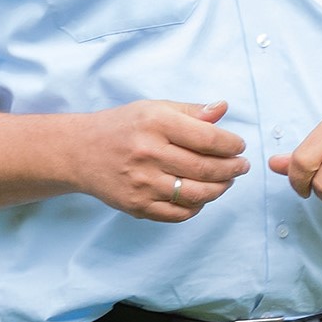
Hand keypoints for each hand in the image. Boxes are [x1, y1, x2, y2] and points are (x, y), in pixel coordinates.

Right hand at [77, 100, 249, 222]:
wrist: (79, 152)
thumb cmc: (123, 126)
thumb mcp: (155, 108)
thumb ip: (192, 111)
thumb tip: (224, 109)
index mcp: (155, 124)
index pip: (208, 138)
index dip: (231, 145)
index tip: (239, 146)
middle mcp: (147, 154)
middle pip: (205, 168)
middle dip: (232, 169)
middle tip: (242, 166)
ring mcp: (141, 183)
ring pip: (195, 194)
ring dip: (220, 189)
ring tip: (227, 181)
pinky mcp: (135, 206)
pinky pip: (177, 214)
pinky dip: (196, 207)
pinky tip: (202, 197)